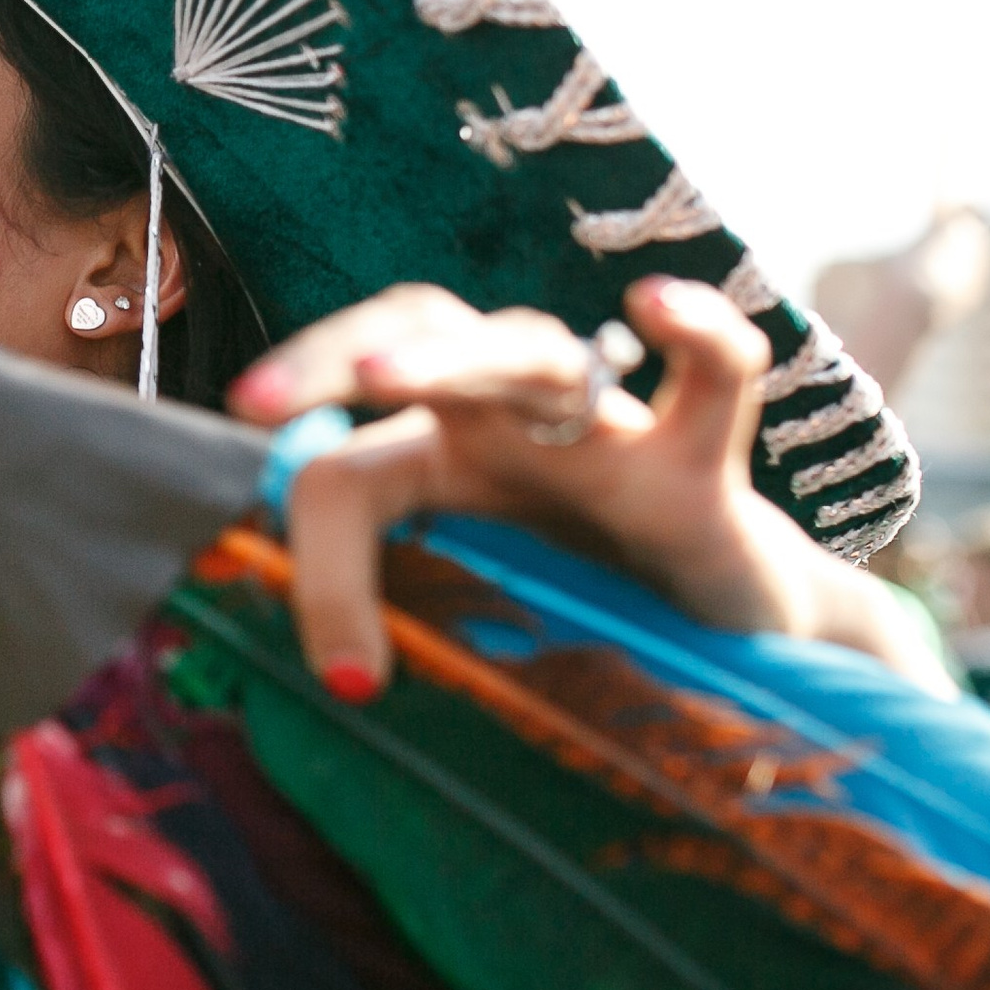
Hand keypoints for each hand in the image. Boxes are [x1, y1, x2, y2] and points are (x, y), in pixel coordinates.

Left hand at [227, 275, 893, 697]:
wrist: (735, 626)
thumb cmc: (590, 600)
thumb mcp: (485, 612)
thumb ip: (410, 622)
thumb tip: (343, 686)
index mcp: (442, 452)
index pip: (349, 461)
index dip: (319, 553)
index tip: (343, 678)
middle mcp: (514, 417)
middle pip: (413, 336)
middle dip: (327, 360)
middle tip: (255, 403)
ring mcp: (611, 430)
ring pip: (529, 350)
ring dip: (453, 356)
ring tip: (382, 374)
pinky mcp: (707, 469)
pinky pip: (718, 372)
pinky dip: (695, 330)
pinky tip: (654, 303)